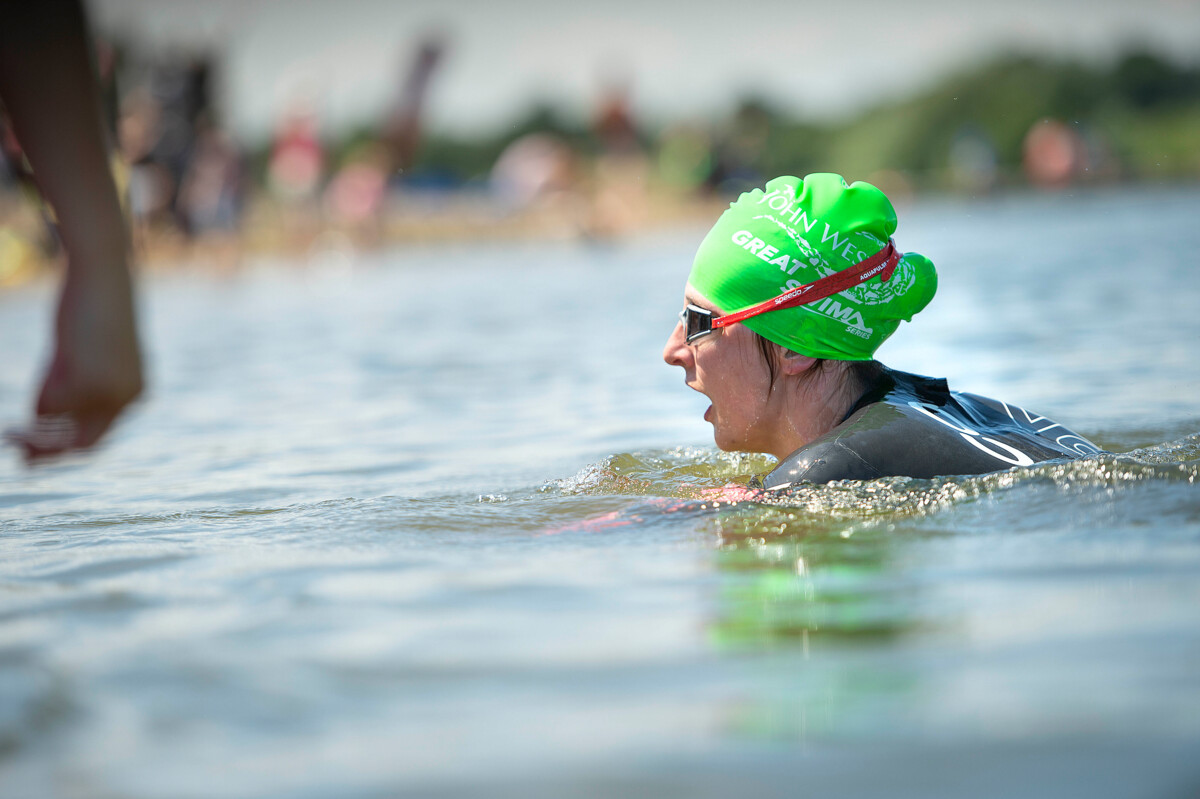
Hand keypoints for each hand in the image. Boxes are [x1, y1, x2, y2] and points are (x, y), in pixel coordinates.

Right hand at [7, 266, 142, 458]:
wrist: (102, 275)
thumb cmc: (91, 306)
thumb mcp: (82, 354)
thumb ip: (69, 387)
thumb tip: (40, 421)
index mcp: (136, 392)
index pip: (100, 435)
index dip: (65, 446)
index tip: (33, 453)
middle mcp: (129, 398)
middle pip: (84, 444)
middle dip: (46, 449)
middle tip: (14, 449)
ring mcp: (109, 393)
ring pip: (61, 425)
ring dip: (37, 423)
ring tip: (18, 418)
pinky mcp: (87, 382)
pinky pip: (50, 404)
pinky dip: (41, 388)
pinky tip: (53, 359)